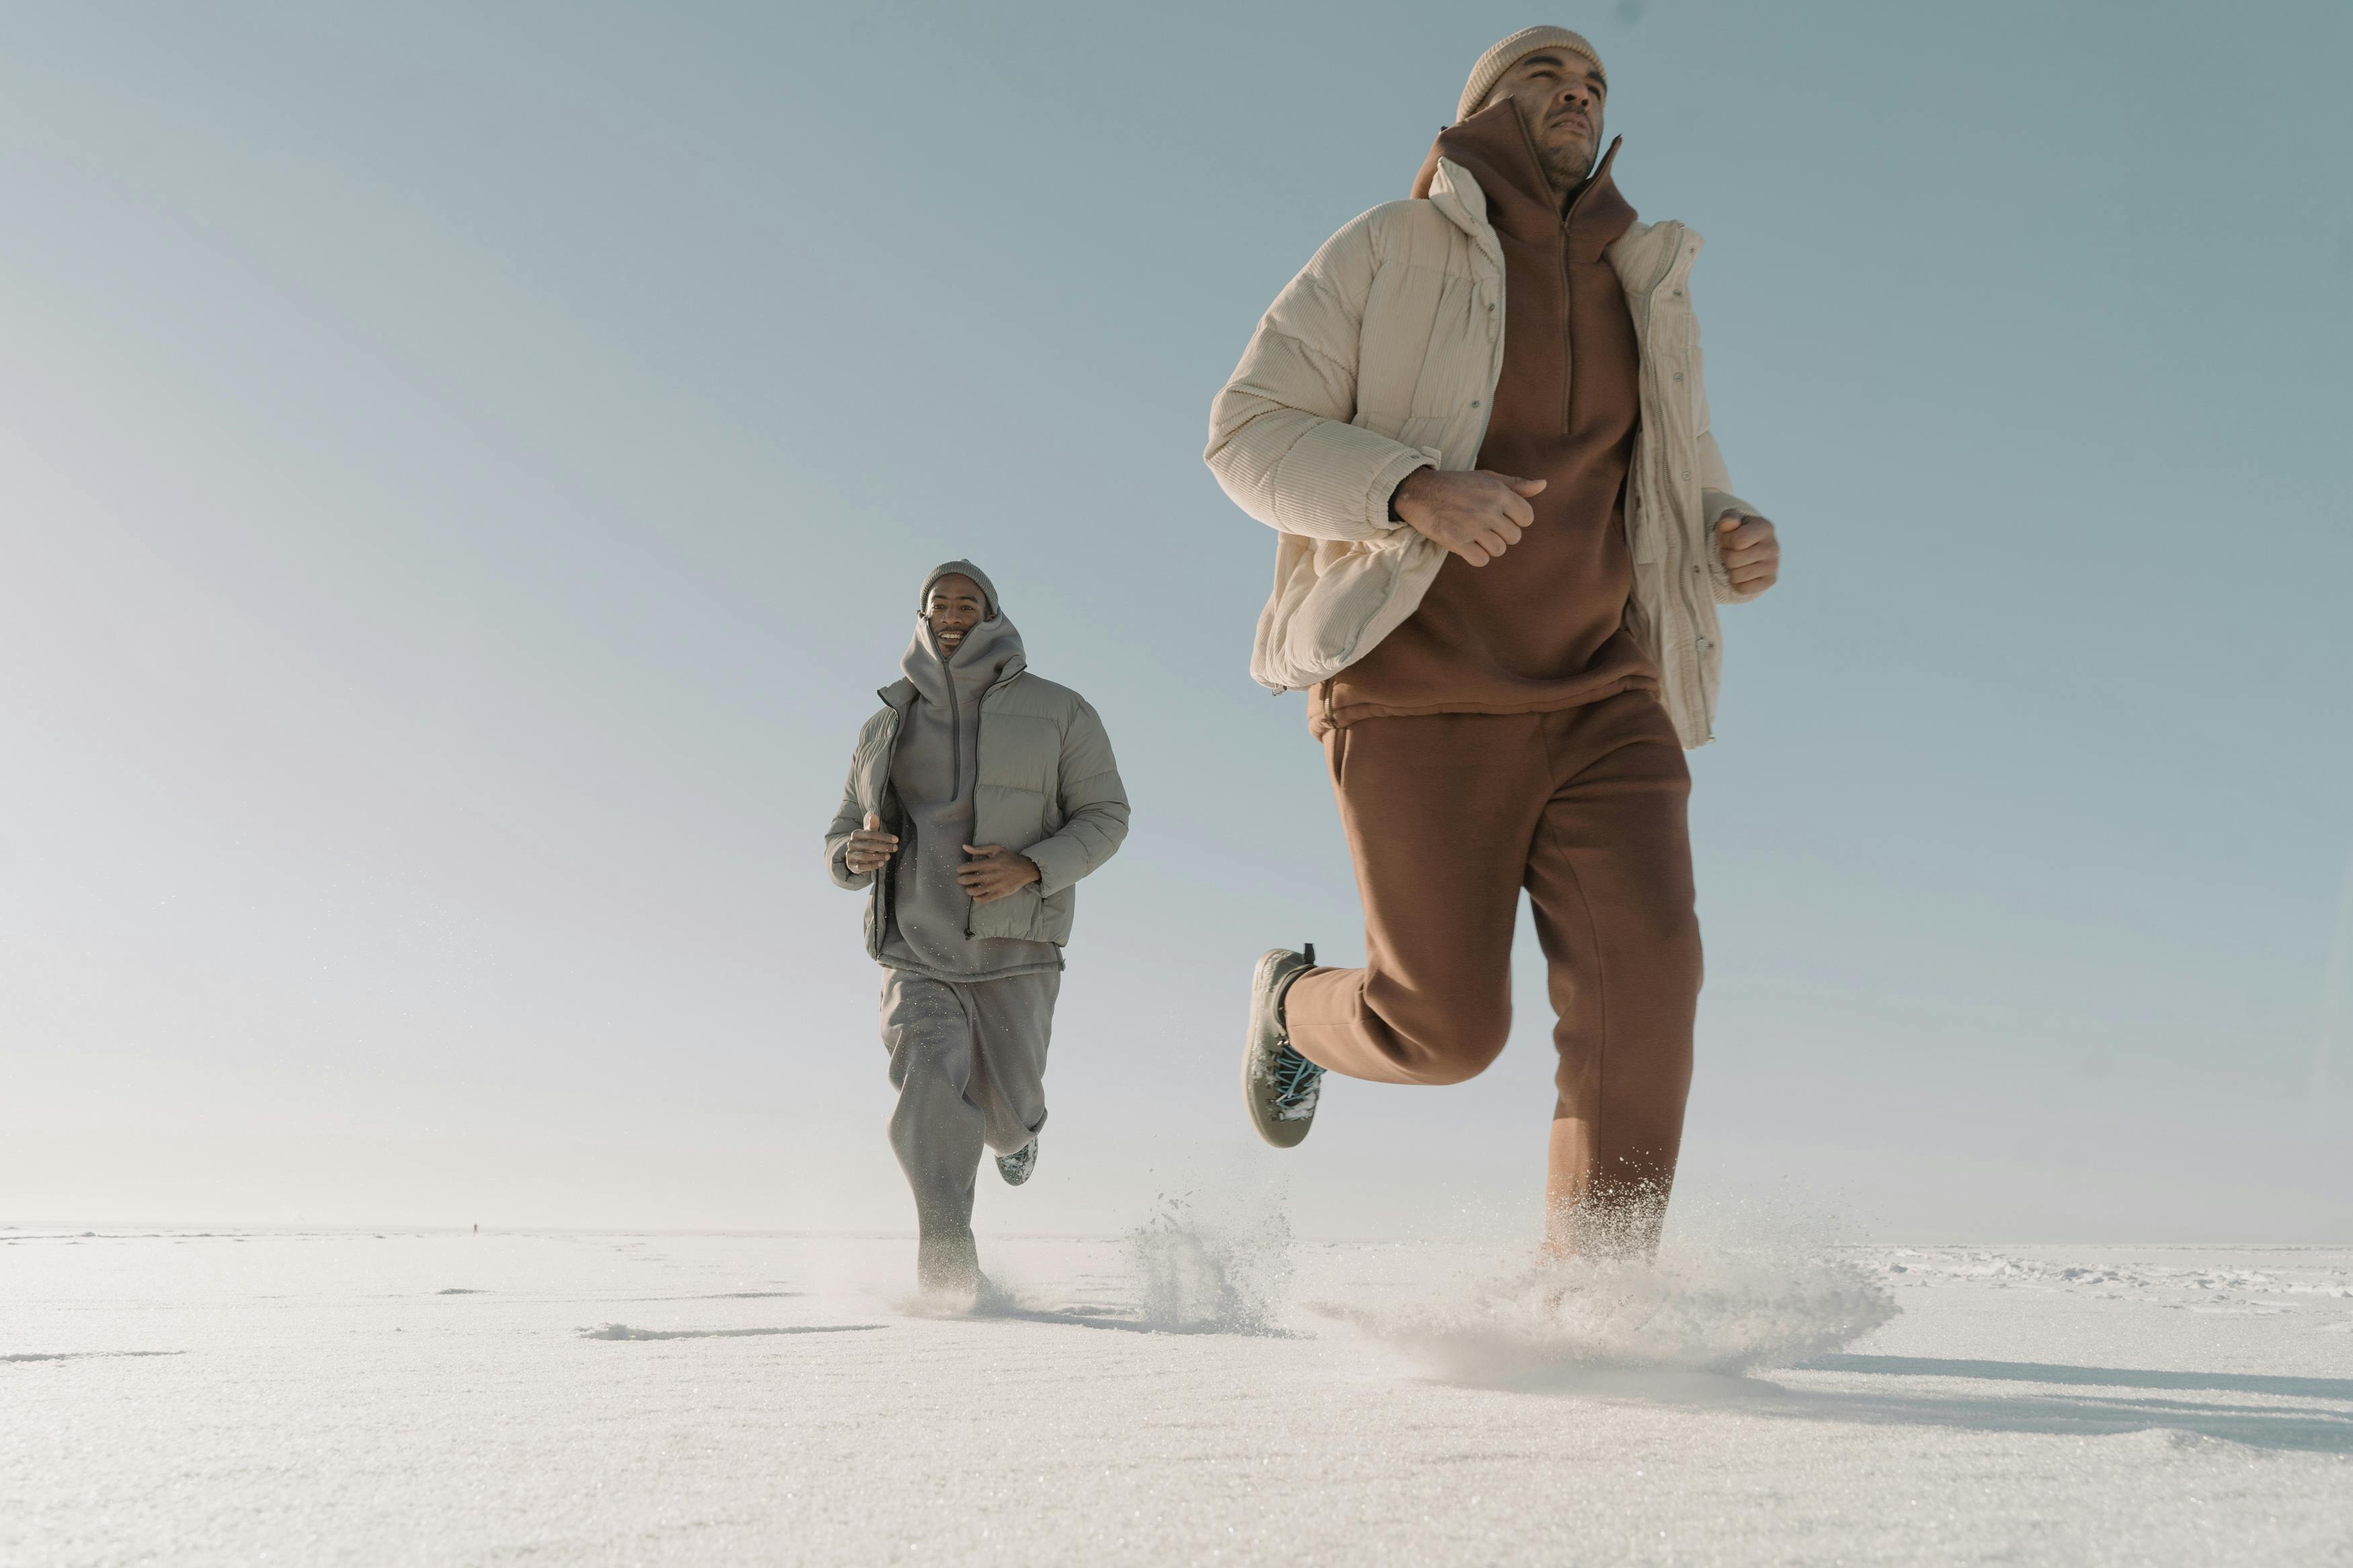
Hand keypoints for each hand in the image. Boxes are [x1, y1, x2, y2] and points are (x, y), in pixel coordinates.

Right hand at [842, 811, 899, 875]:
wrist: (856, 857)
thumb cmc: (866, 843)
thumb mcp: (870, 834)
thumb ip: (873, 826)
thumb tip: (873, 815)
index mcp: (856, 834)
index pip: (871, 834)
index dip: (884, 837)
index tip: (896, 839)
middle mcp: (851, 843)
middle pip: (869, 845)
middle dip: (884, 847)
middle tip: (894, 848)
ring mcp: (850, 854)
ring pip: (865, 856)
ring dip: (879, 856)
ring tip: (888, 856)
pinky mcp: (851, 865)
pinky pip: (862, 866)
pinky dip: (873, 865)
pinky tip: (881, 863)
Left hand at [957, 844, 1040, 904]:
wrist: (1026, 869)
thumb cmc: (1009, 858)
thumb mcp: (996, 849)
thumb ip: (979, 849)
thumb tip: (964, 847)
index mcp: (989, 863)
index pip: (969, 867)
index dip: (961, 869)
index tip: (959, 870)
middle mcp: (991, 875)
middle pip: (970, 879)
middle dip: (961, 880)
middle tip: (960, 879)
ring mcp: (995, 885)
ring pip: (975, 891)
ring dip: (968, 890)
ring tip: (968, 888)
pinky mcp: (1000, 893)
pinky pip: (985, 899)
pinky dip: (977, 899)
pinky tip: (976, 896)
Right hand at [1390, 468, 1547, 566]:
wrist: (1419, 492)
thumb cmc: (1456, 485)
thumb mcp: (1486, 478)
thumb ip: (1516, 485)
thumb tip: (1544, 484)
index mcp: (1498, 492)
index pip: (1527, 518)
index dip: (1516, 520)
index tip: (1501, 517)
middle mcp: (1488, 509)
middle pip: (1514, 537)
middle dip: (1501, 534)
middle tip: (1483, 526)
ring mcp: (1473, 527)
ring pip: (1498, 550)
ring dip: (1488, 546)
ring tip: (1474, 535)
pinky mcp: (1457, 541)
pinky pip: (1481, 560)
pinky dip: (1476, 556)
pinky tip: (1466, 545)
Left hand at [1715, 512, 1779, 594]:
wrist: (1750, 549)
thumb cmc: (1737, 533)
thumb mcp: (1730, 521)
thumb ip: (1728, 518)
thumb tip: (1730, 522)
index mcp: (1765, 527)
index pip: (1738, 540)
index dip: (1725, 541)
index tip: (1727, 539)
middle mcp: (1773, 546)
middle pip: (1734, 560)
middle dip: (1725, 556)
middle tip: (1729, 552)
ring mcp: (1773, 565)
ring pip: (1737, 576)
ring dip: (1729, 570)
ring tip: (1735, 562)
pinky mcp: (1771, 580)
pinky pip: (1743, 589)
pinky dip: (1736, 583)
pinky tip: (1740, 573)